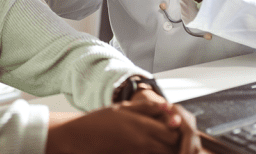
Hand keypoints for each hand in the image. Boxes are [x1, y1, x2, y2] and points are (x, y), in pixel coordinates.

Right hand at [47, 102, 200, 153]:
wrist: (79, 138)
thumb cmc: (98, 121)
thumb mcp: (121, 108)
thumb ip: (146, 107)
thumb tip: (168, 106)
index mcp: (140, 125)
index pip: (173, 131)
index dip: (176, 128)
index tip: (172, 123)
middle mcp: (142, 142)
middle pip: (172, 146)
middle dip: (176, 141)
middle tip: (171, 134)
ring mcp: (137, 153)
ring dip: (166, 148)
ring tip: (160, 140)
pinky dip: (155, 152)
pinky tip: (148, 146)